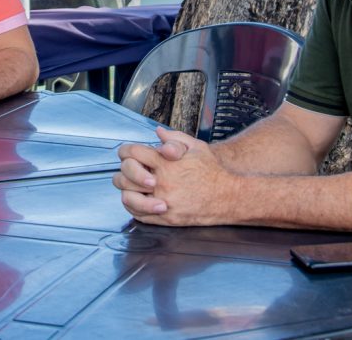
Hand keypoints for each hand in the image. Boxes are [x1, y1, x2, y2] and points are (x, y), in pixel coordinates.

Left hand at [114, 127, 230, 225]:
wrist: (227, 197)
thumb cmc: (212, 171)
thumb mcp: (196, 147)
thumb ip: (175, 138)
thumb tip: (158, 133)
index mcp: (166, 163)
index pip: (132, 153)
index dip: (126, 151)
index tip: (128, 154)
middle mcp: (161, 182)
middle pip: (125, 176)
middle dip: (124, 172)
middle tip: (129, 172)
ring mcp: (162, 202)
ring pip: (128, 198)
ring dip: (127, 191)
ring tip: (132, 188)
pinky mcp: (166, 218)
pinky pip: (139, 215)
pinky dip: (135, 208)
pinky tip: (140, 202)